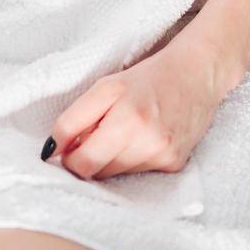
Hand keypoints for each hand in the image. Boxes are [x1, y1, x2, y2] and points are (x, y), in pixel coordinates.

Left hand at [46, 32, 235, 182]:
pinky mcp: (175, 165)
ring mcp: (163, 156)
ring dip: (111, 158)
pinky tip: (144, 138)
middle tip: (98, 132)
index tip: (66, 147)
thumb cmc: (147, 78)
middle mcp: (147, 141)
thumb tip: (52, 151)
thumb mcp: (106, 87)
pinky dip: (134, 159)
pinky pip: (139, 174)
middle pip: (97, 171)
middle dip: (89, 156)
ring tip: (125, 130)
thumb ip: (74, 119)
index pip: (82, 162)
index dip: (68, 158)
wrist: (197, 74)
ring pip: (116, 175)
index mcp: (126, 118)